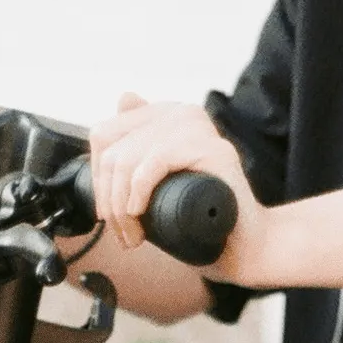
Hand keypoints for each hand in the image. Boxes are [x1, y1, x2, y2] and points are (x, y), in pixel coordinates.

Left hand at [88, 94, 270, 281]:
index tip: (107, 213)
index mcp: (166, 115)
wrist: (245, 245)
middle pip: (113, 150)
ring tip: (134, 236)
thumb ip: (143, 143)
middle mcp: (182, 113)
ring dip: (121, 208)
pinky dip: (139, 190)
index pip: (105, 134)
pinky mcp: (213, 149)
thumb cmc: (203, 218)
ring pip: (129, 160)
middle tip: (124, 234)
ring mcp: (199, 128)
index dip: (97, 177)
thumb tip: (124, 97)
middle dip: (109, 200)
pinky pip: (156, 160)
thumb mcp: (161, 182)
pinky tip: (140, 212)